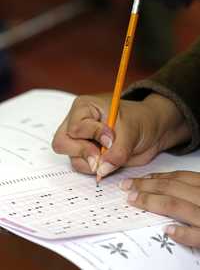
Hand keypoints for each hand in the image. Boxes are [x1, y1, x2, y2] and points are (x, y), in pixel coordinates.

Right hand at [52, 93, 189, 176]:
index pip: (76, 127)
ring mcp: (81, 140)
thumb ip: (117, 151)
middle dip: (84, 152)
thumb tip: (101, 169)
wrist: (151, 132)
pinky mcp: (88, 155)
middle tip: (101, 157)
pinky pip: (82, 166)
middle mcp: (78, 123)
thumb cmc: (140, 120)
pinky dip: (95, 169)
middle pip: (62, 143)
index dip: (93, 136)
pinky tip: (109, 162)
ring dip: (91, 163)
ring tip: (111, 158)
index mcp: (85, 108)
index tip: (111, 139)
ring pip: (72, 158)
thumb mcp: (131, 131)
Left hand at [120, 170, 199, 246]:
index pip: (177, 178)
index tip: (138, 179)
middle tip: (125, 186)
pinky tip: (166, 231)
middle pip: (171, 188)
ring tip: (132, 200)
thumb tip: (166, 189)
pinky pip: (197, 235)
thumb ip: (190, 190)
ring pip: (176, 205)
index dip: (155, 177)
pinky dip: (181, 233)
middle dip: (145, 186)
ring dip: (152, 202)